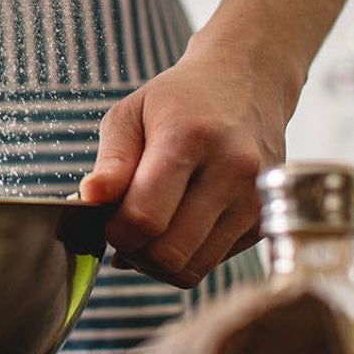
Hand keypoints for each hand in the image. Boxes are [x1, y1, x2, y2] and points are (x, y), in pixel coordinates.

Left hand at [79, 39, 286, 287]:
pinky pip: (212, 264)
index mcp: (190, 138)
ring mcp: (255, 200)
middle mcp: (233, 171)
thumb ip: (110, 161)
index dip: (115, 231)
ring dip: (157, 263)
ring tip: (146, 231)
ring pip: (192, 269)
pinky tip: (175, 227)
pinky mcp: (264, 221)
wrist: (246, 85)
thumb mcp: (130, 113)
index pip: (145, 217)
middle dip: (133, 252)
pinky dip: (185, 256)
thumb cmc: (178, 100)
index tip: (104, 219)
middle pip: (170, 253)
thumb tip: (89, 200)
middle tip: (122, 230)